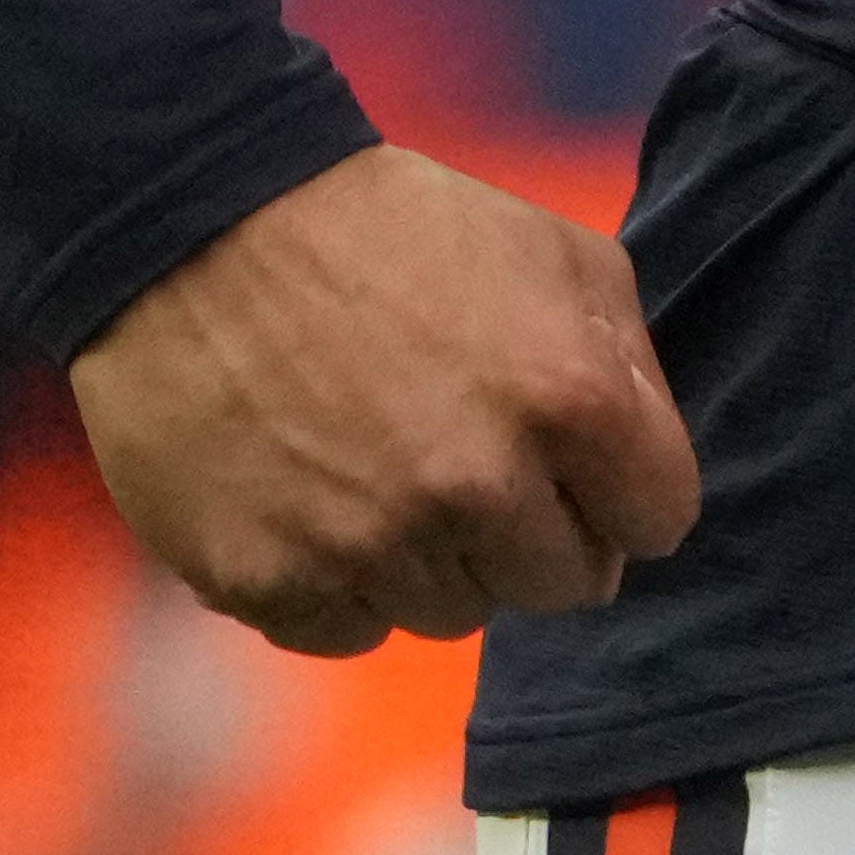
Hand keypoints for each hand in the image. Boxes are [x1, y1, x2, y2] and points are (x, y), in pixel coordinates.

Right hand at [65, 144, 698, 654]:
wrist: (197, 224)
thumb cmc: (392, 227)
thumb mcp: (550, 248)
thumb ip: (628, 365)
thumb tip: (642, 477)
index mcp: (567, 399)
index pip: (658, 520)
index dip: (621, 488)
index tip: (573, 461)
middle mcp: (476, 489)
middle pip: (562, 585)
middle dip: (533, 530)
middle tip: (469, 457)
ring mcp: (368, 548)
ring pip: (455, 615)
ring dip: (436, 557)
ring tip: (381, 462)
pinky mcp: (271, 585)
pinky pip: (348, 630)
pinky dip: (340, 582)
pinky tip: (313, 498)